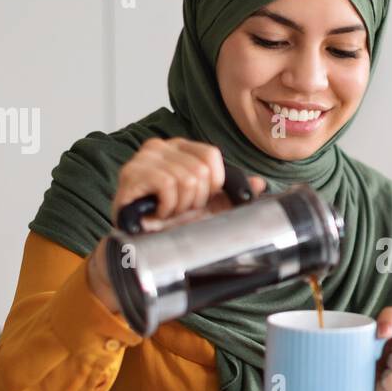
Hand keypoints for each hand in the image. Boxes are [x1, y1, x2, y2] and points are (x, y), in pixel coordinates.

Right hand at [85, 138, 267, 312]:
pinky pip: (166, 184)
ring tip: (168, 212)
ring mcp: (144, 158)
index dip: (214, 183)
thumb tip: (260, 184)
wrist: (138, 243)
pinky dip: (167, 205)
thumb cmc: (170, 222)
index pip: (211, 154)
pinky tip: (158, 213)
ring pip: (185, 178)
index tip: (203, 200)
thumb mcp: (207, 207)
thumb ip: (231, 194)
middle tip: (181, 210)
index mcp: (181, 149)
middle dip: (196, 199)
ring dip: (180, 206)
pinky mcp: (131, 174)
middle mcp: (161, 147)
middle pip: (200, 168)